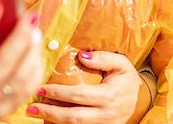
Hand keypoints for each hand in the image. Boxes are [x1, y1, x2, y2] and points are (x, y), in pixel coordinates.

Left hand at [27, 51, 149, 123]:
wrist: (140, 100)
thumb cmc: (127, 80)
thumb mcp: (121, 64)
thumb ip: (103, 58)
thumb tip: (81, 55)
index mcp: (109, 97)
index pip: (78, 95)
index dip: (58, 93)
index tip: (41, 88)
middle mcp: (105, 115)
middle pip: (73, 117)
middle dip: (50, 112)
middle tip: (31, 107)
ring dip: (53, 122)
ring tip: (36, 114)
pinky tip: (49, 120)